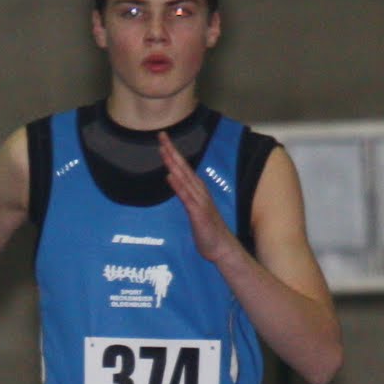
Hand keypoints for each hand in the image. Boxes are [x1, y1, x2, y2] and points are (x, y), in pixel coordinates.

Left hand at [158, 131, 240, 264]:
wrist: (222, 248)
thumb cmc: (208, 231)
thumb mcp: (194, 210)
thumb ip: (184, 194)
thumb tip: (173, 180)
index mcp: (197, 190)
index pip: (183, 168)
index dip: (173, 153)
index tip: (163, 139)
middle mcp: (199, 192)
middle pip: (183, 167)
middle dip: (172, 151)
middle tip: (161, 135)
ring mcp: (199, 201)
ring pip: (184, 178)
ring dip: (173, 163)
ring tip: (163, 150)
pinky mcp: (198, 213)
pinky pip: (186, 197)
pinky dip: (178, 186)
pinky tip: (170, 176)